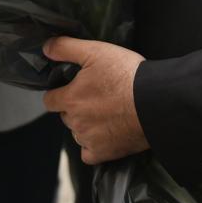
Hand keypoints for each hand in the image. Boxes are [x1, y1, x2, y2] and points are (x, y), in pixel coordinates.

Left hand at [43, 37, 147, 164]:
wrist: (155, 102)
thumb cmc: (126, 75)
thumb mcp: (95, 51)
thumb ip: (66, 48)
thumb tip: (46, 48)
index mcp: (70, 99)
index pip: (50, 100)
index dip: (59, 92)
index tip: (72, 88)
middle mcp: (76, 122)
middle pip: (66, 116)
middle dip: (75, 108)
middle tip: (95, 97)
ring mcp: (89, 140)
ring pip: (78, 133)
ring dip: (85, 126)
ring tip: (105, 113)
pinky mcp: (104, 153)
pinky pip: (89, 154)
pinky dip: (94, 146)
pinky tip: (106, 135)